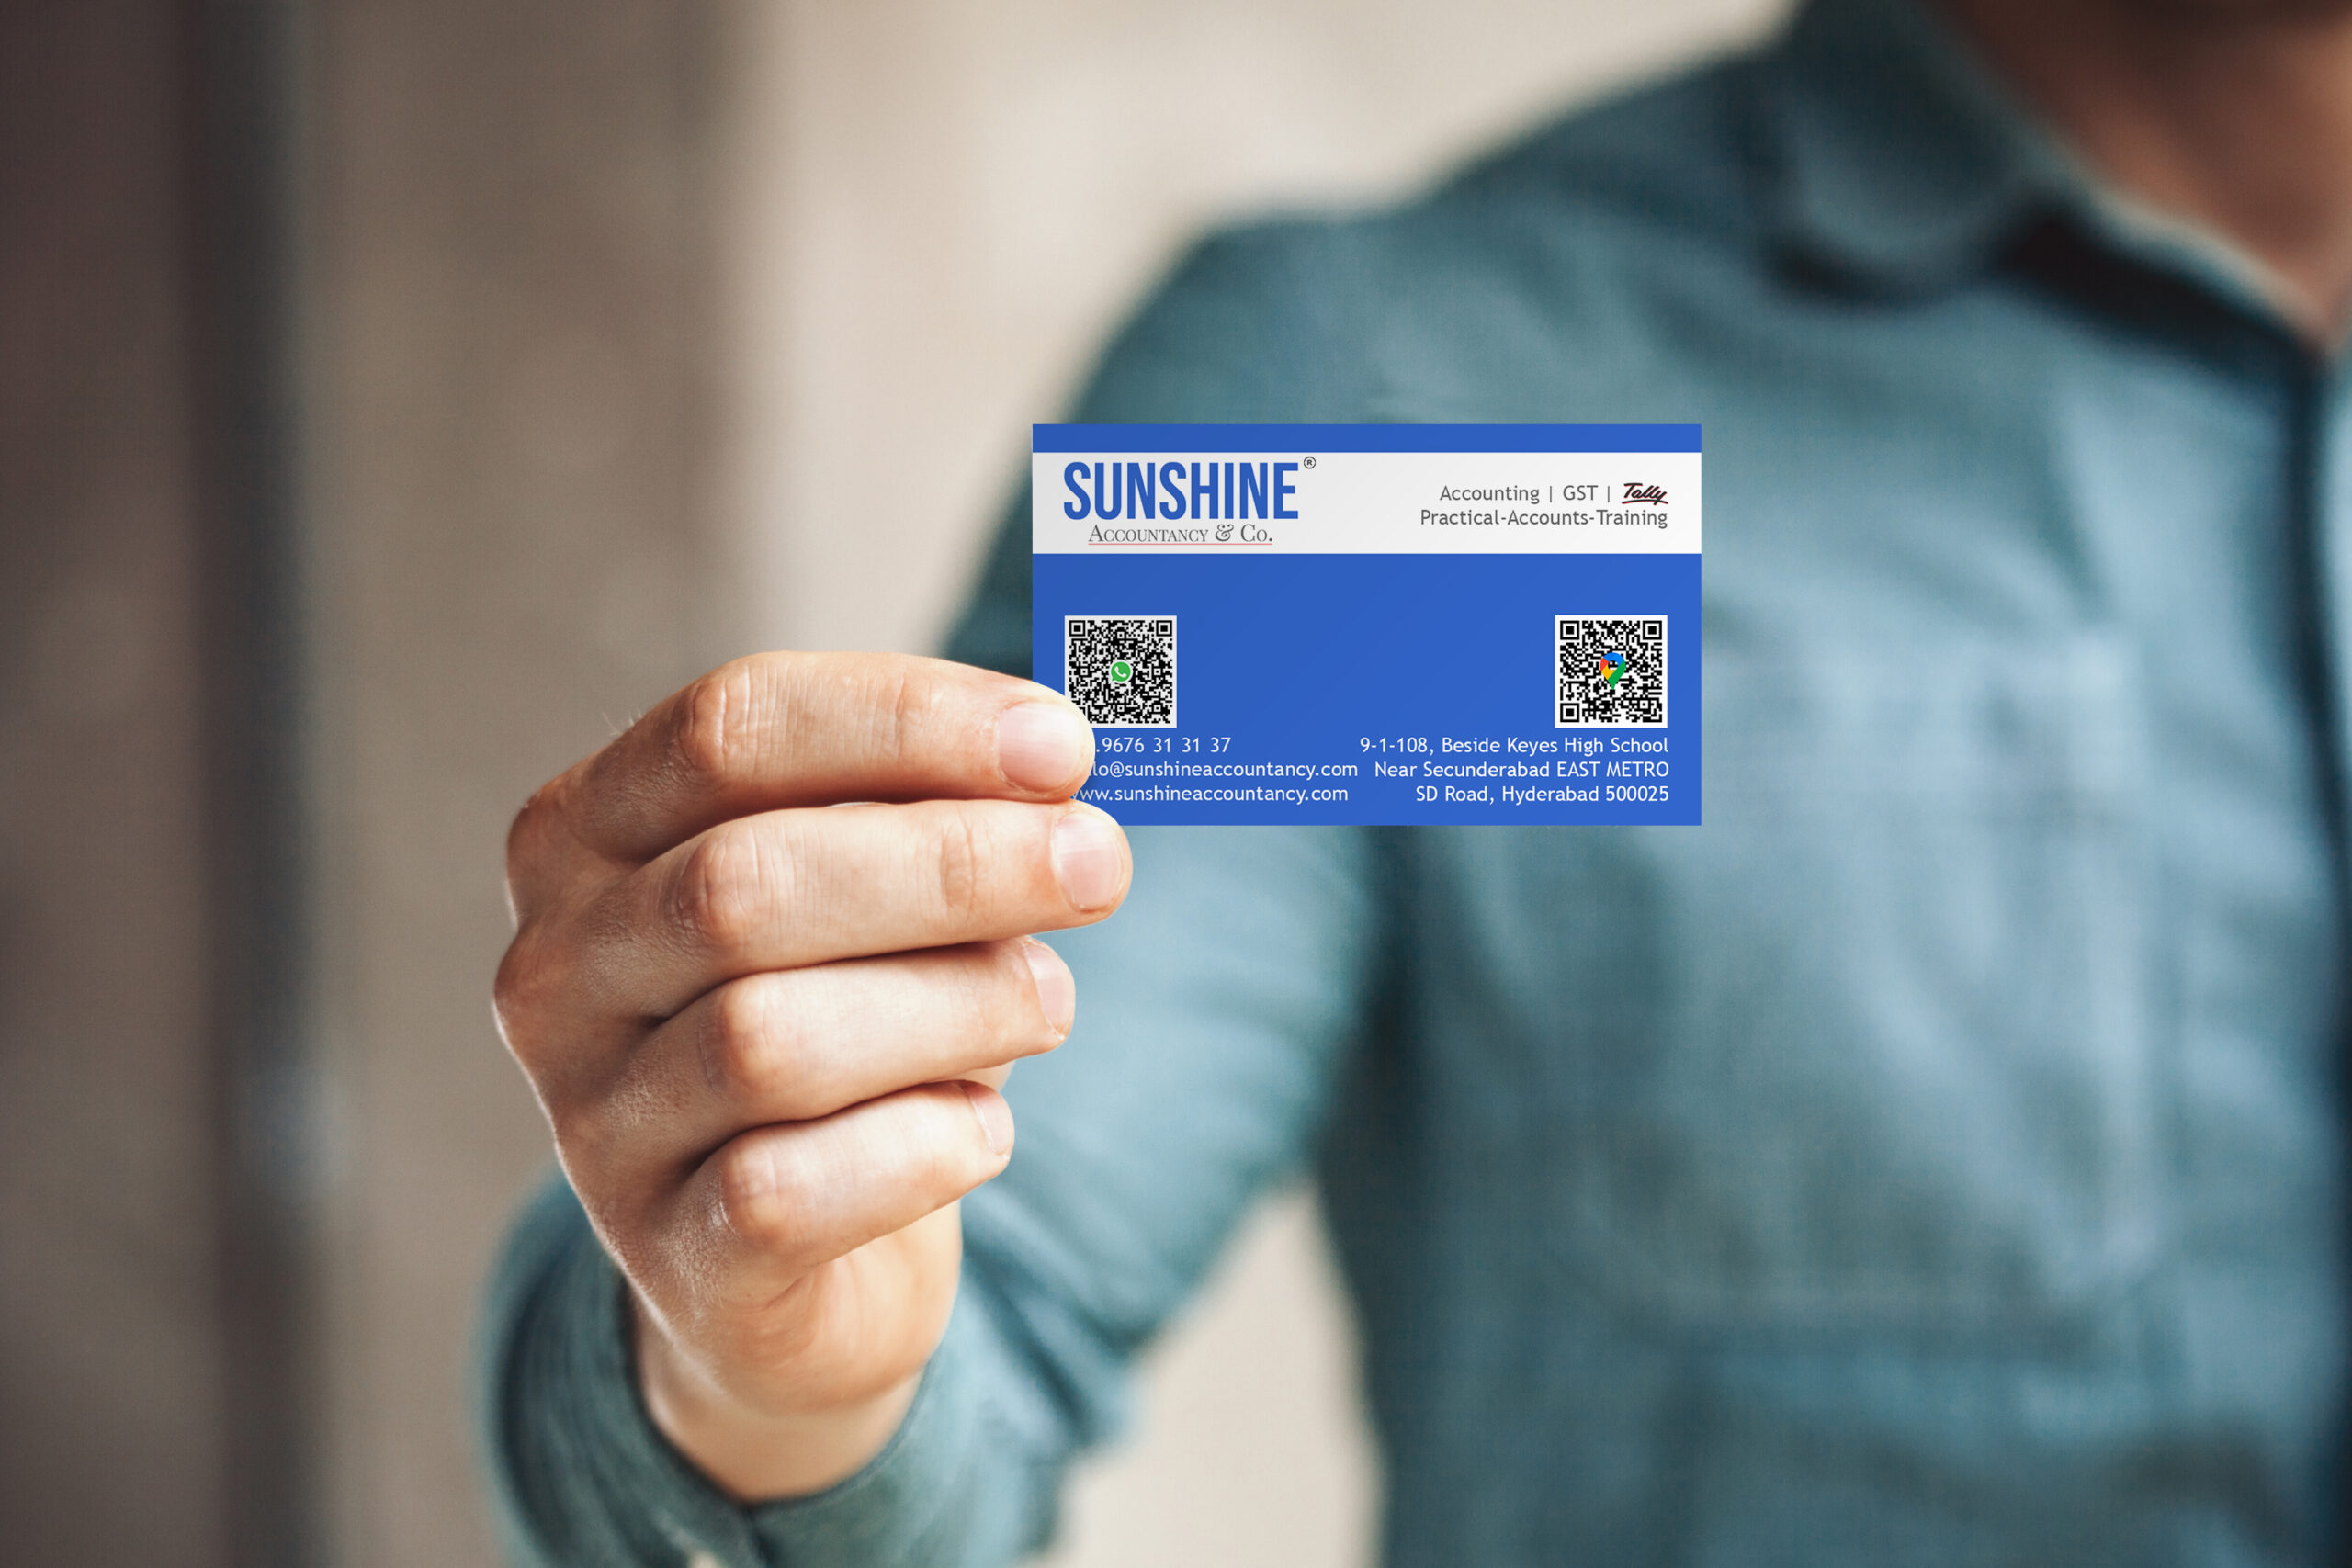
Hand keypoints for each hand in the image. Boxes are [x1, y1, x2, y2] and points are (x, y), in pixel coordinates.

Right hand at [493, 652, 1125, 1497]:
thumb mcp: (878, 894)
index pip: (729, 730)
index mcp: (587, 834)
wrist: (793, 1262)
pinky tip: (982, 1132)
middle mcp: (560, 972)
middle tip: (1099, 864)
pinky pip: (789, 1194)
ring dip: (955, 1007)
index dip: (909, 723)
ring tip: (1049, 1001)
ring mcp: (594, 1125)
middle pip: (742, 880)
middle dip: (951, 863)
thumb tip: (1059, 766)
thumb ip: (938, 811)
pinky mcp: (669, 1260)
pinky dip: (920, 1150)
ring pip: (768, 1042)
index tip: (1064, 745)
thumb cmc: (850, 1019)